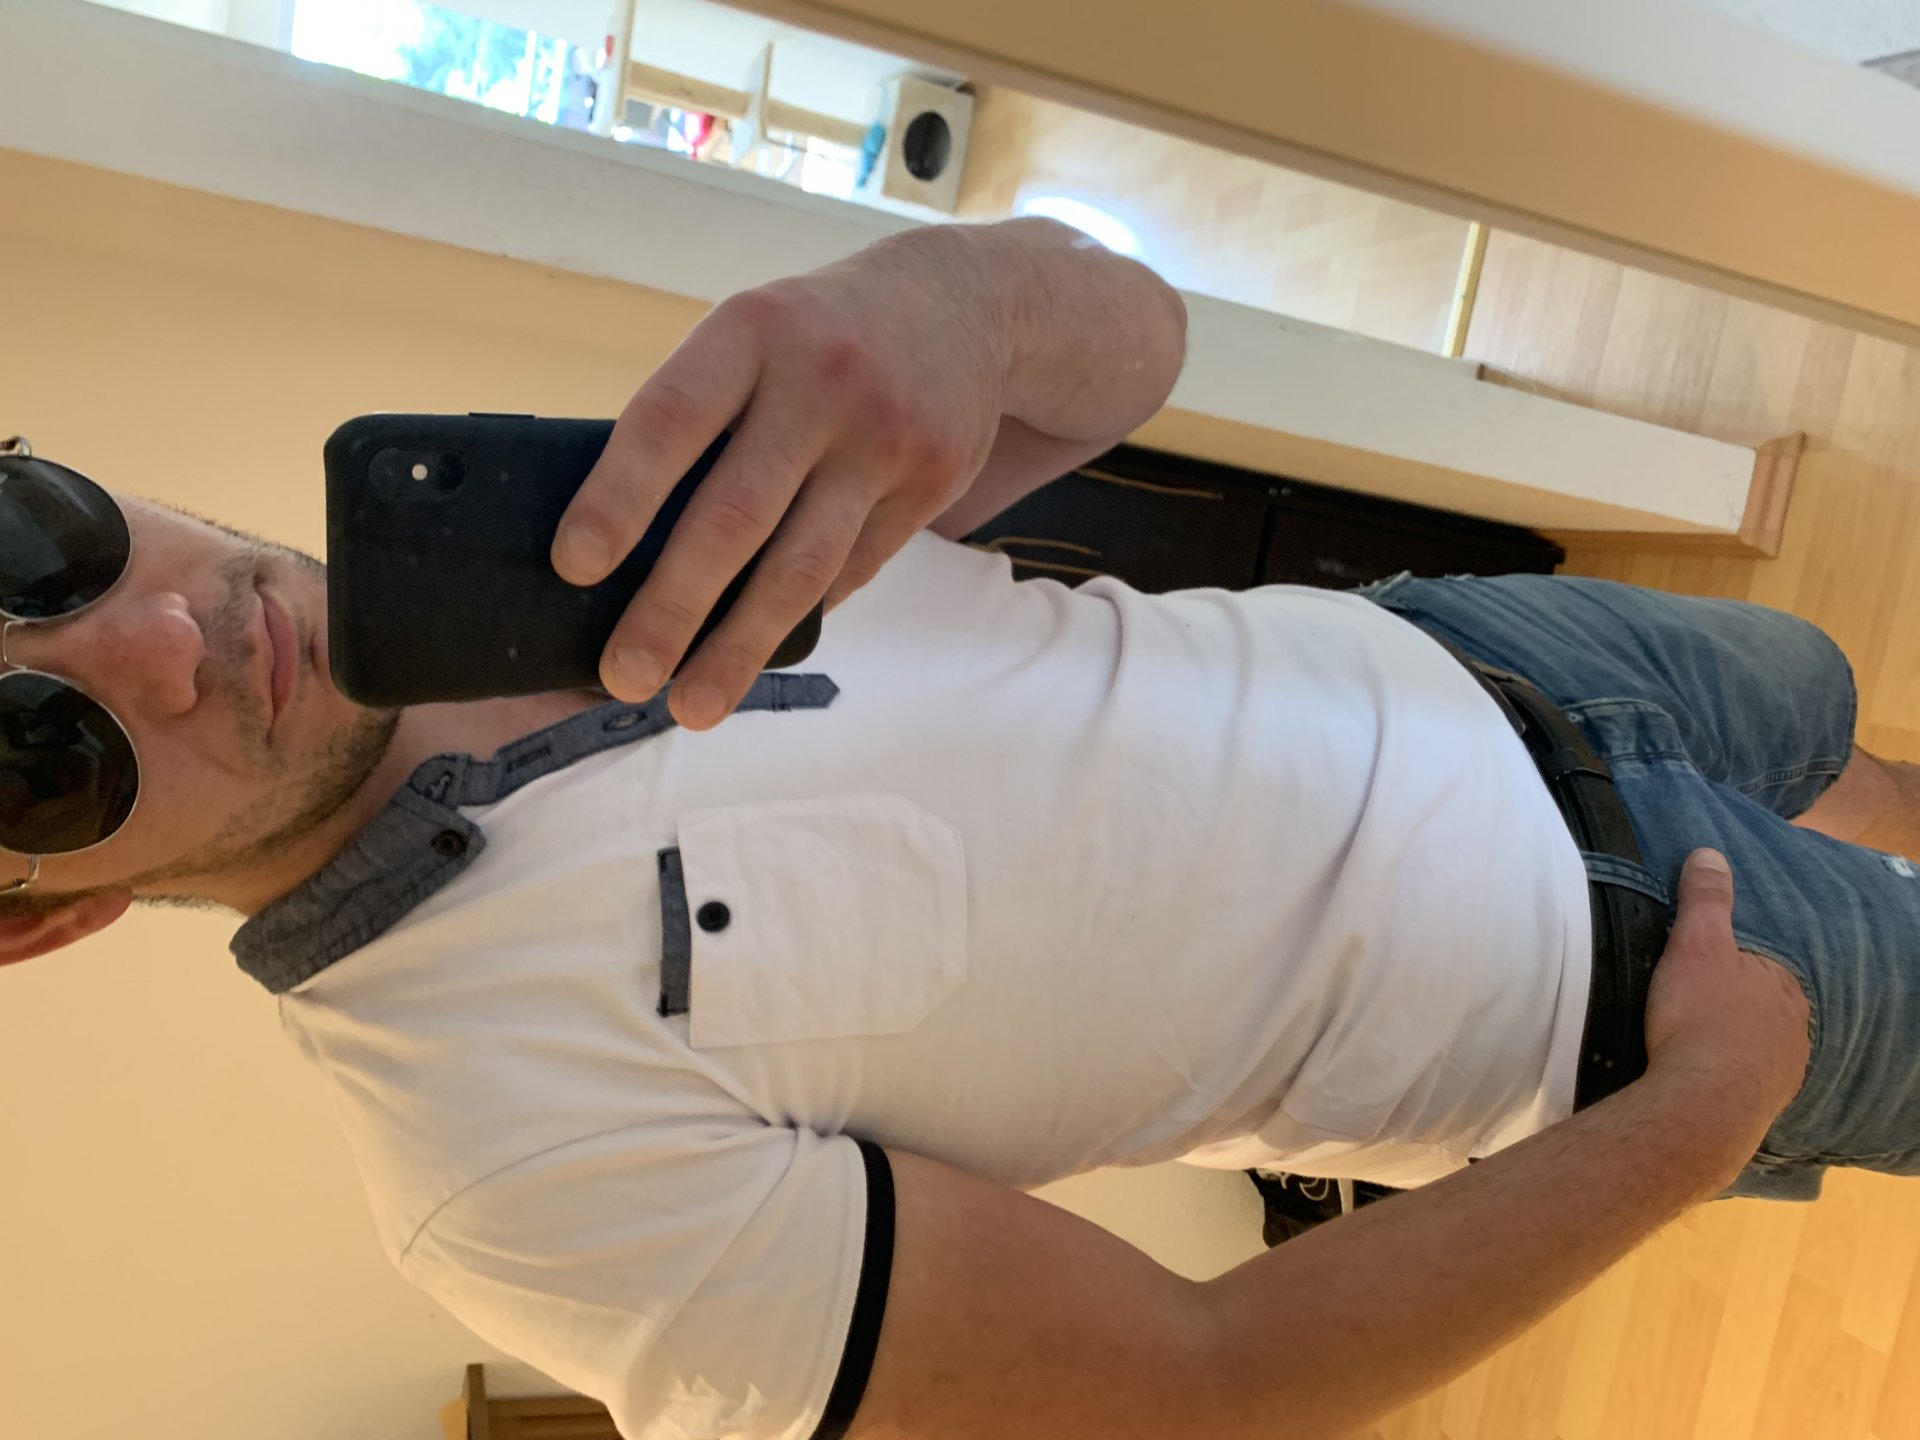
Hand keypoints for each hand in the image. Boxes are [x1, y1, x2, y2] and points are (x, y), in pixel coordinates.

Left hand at [553, 227, 1011, 728]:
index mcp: (753, 331)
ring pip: (802, 566)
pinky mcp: (931, 482)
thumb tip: (626, 544)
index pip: (670, 421)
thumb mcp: (754, 333)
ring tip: (691, 707)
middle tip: (625, 675)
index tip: (573, 567)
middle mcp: (822, 382)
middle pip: (735, 515)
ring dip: (739, 647)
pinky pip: (852, 571)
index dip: (618, 497)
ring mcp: (885, 438)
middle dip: (672, 606)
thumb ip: (702, 414)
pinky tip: (758, 649)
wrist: (965, 302)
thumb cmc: (817, 333)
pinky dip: (800, 615)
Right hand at [1642, 849, 1810, 1132]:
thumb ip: (1705, 899)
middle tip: (1685, 1007)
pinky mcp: (1766, 1105)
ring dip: (1730, 1044)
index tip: (1692, 973)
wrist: (1700, 1101)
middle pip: (1759, 1006)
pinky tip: (1701, 1076)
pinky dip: (1726, 1075)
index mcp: (1784, 986)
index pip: (1758, 965)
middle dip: (1730, 1005)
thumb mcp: (1696, 943)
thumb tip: (1710, 854)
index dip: (1724, 965)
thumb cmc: (1700, 1016)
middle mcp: (1796, 1028)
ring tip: (1690, 1044)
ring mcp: (1785, 1070)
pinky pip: (1745, 1080)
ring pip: (1756, 1045)